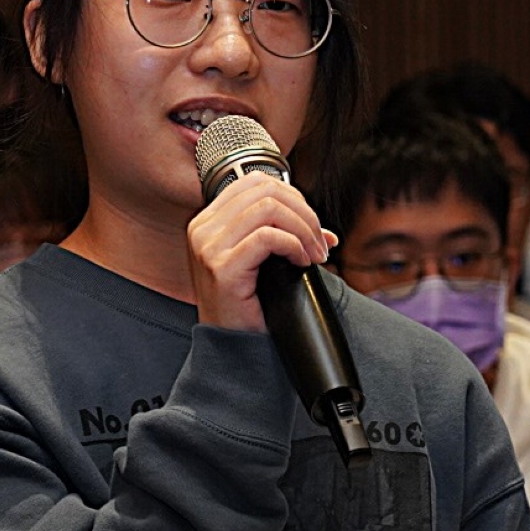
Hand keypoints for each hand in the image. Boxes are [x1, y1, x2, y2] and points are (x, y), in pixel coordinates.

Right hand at [186, 170, 332, 330]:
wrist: (233, 348)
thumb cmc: (248, 307)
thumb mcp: (263, 263)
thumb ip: (285, 236)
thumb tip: (326, 234)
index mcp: (208, 221)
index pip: (254, 182)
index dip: (292, 196)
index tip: (311, 224)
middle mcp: (203, 229)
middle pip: (264, 190)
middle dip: (303, 212)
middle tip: (320, 243)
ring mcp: (208, 247)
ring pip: (268, 209)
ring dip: (302, 229)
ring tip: (313, 254)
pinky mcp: (221, 268)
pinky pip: (267, 238)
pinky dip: (293, 245)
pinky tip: (302, 263)